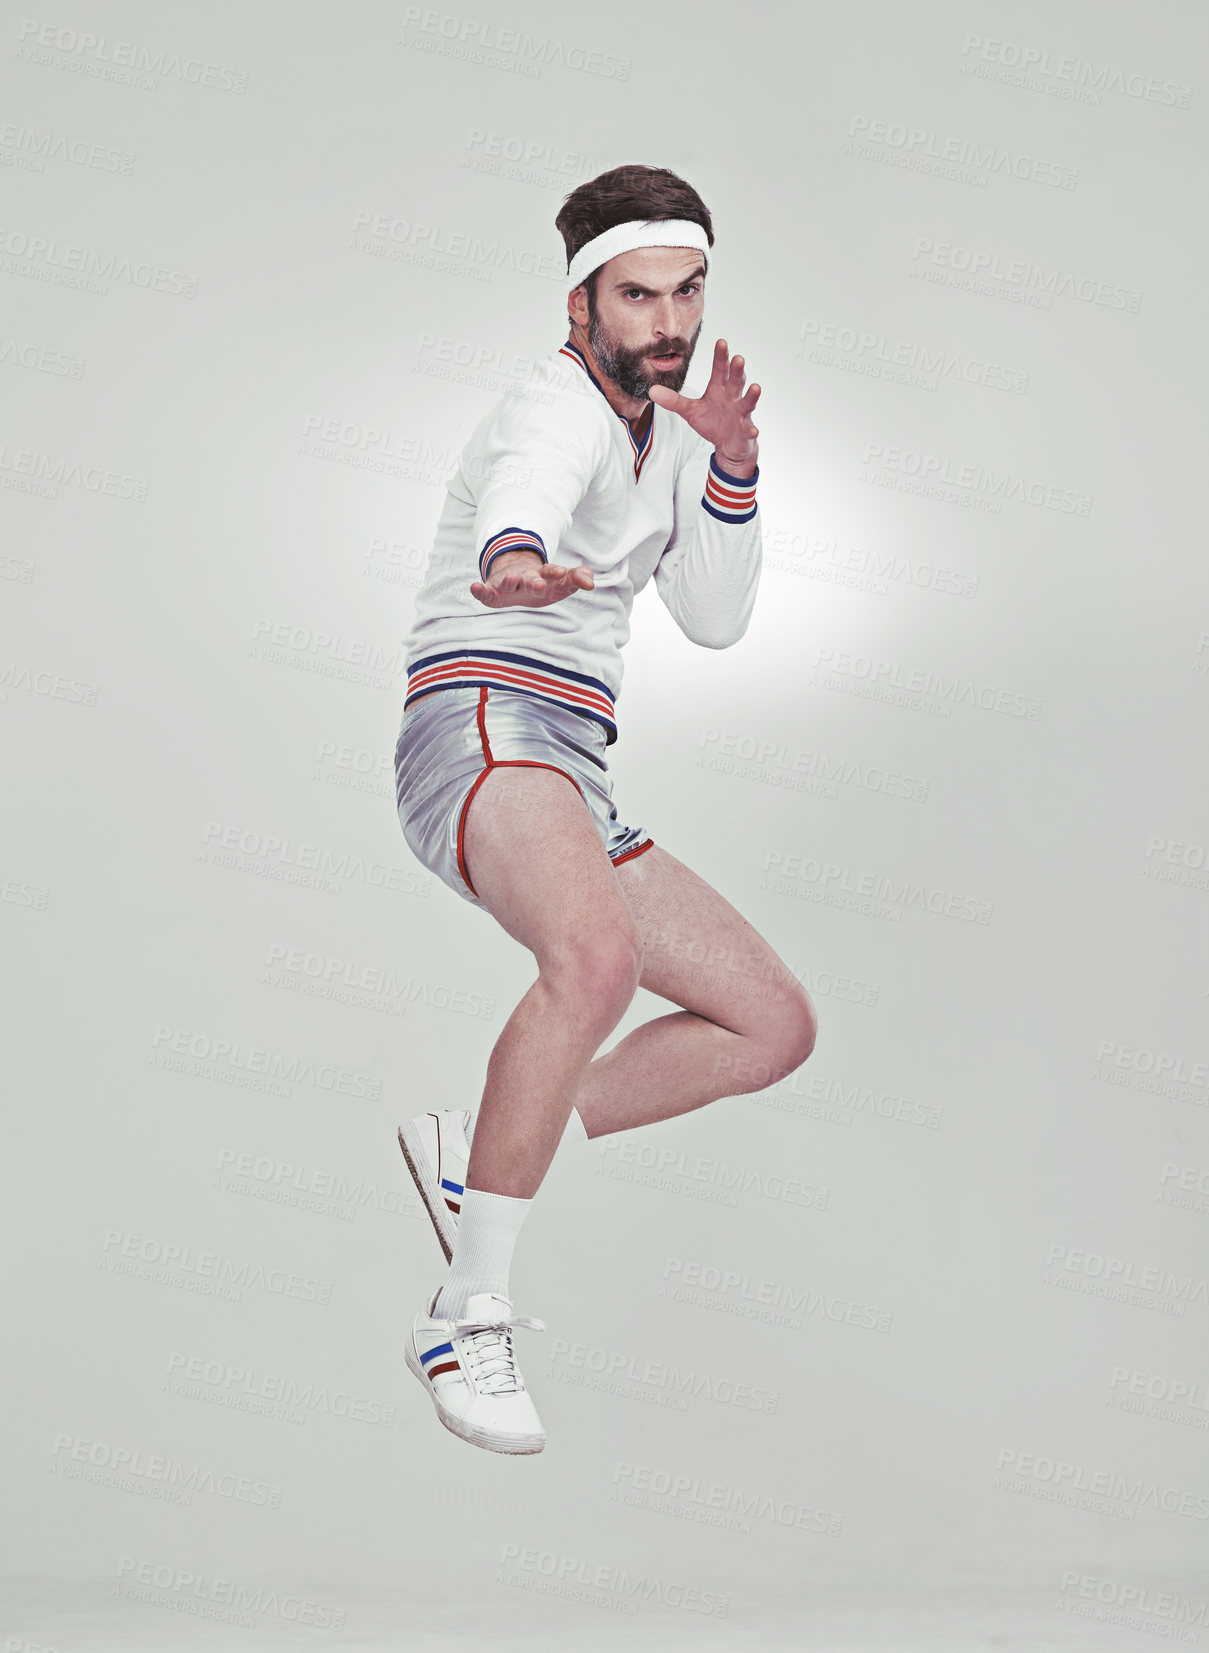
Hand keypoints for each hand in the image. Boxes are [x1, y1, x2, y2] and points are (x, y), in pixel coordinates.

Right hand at [470, 549, 594, 608]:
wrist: (516, 576)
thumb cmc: (543, 583)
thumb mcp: (561, 584)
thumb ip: (577, 579)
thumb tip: (591, 581)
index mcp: (543, 575)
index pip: (551, 572)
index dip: (557, 573)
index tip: (564, 572)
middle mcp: (525, 578)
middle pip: (530, 578)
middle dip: (534, 580)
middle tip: (540, 582)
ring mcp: (508, 583)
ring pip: (507, 583)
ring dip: (509, 581)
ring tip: (511, 579)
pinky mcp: (493, 592)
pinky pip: (485, 592)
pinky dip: (479, 590)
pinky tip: (474, 587)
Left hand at [647, 338, 760, 470]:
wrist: (729, 443)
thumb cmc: (712, 422)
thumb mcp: (690, 411)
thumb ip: (674, 401)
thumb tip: (651, 391)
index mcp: (719, 389)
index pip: (720, 369)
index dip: (721, 356)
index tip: (721, 341)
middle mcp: (733, 397)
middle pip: (736, 380)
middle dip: (737, 370)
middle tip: (738, 358)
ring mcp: (741, 413)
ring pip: (748, 401)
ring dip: (752, 395)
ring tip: (755, 387)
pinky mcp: (745, 430)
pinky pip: (750, 430)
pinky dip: (752, 431)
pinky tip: (754, 431)